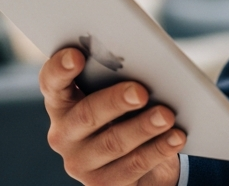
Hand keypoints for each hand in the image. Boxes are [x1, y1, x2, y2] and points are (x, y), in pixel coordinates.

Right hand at [40, 47, 187, 185]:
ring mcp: (80, 162)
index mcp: (62, 102)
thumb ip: (121, 75)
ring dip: (143, 127)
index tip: (76, 56)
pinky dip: (158, 149)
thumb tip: (148, 61)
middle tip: (141, 92)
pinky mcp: (102, 184)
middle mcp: (64, 134)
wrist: (138, 159)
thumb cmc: (126, 111)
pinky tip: (176, 137)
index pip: (52, 82)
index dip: (60, 69)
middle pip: (87, 114)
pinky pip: (133, 166)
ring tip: (167, 115)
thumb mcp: (118, 92)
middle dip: (115, 101)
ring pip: (113, 142)